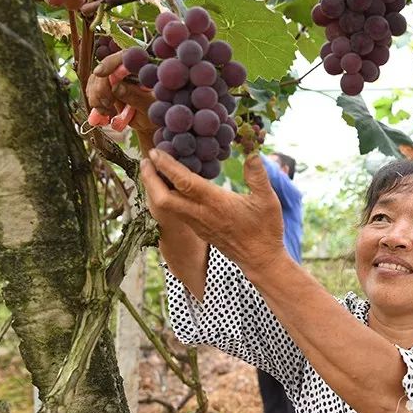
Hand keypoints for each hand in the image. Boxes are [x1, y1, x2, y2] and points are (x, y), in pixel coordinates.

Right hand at [87, 51, 156, 135]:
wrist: (151, 123)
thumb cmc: (156, 112)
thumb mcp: (149, 106)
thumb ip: (135, 96)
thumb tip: (116, 86)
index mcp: (144, 67)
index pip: (124, 56)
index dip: (110, 62)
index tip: (99, 73)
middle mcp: (129, 68)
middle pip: (106, 68)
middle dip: (101, 86)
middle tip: (107, 104)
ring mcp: (117, 77)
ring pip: (96, 78)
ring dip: (96, 96)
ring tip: (107, 112)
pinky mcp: (108, 86)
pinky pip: (93, 88)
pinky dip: (95, 101)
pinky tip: (104, 113)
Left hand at [141, 149, 285, 271]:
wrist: (260, 260)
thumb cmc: (265, 230)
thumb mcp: (268, 200)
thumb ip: (258, 176)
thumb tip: (252, 153)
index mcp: (215, 203)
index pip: (184, 182)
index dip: (167, 166)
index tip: (155, 152)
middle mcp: (201, 214)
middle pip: (164, 198)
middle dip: (150, 179)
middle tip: (145, 160)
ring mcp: (197, 224)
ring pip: (166, 207)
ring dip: (155, 188)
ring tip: (152, 170)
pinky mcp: (198, 229)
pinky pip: (174, 212)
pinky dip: (166, 198)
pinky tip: (169, 188)